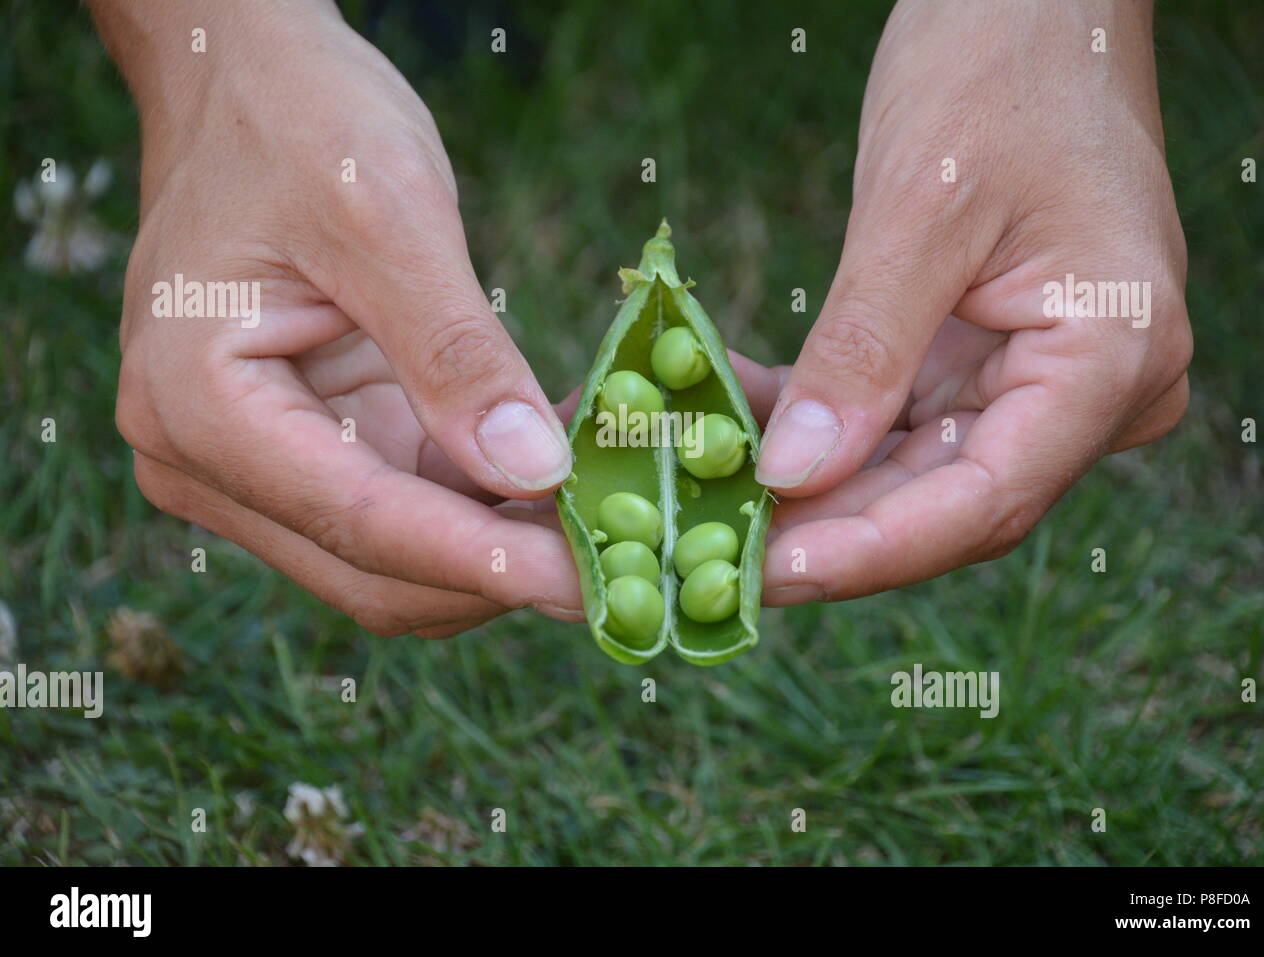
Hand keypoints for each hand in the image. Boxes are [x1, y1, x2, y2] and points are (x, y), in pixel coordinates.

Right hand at [92, 1, 582, 636]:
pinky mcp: (314, 453)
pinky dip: (487, 509)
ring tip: (607, 515)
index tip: (592, 586)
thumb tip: (535, 472)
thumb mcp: (386, 219)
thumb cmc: (299, 125)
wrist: (248, 85)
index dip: (483, 561)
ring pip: (396, 561)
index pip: (359, 522)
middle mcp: (209, 463)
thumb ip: (455, 355)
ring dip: (499, 550)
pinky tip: (564, 475)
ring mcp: (260, 468)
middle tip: (621, 563)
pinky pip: (411, 511)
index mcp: (199, 407)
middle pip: (372, 572)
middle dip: (497, 573)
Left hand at [757, 0, 1191, 603]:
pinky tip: (732, 423)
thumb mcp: (919, 212)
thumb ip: (863, 352)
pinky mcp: (986, 359)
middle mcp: (1089, 392)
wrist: (1035, 3)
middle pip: (944, 498)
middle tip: (708, 552)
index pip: (985, 498)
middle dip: (824, 529)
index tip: (766, 576)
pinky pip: (897, 418)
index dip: (870, 548)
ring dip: (808, 486)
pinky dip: (817, 425)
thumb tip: (791, 477)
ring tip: (704, 498)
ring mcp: (1039, 380)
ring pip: (912, 470)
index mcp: (1112, 358)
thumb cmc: (1000, 72)